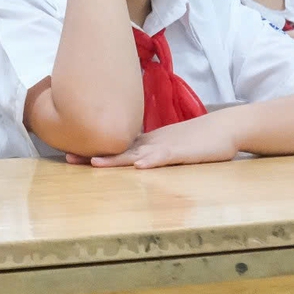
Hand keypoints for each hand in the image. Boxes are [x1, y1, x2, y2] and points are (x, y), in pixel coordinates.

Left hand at [70, 117, 239, 168]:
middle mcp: (152, 143)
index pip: (116, 148)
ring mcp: (167, 147)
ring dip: (116, 159)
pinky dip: (152, 161)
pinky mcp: (184, 153)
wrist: (226, 128)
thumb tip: (134, 161)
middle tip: (68, 158)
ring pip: (137, 153)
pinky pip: (165, 157)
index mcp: (148, 143)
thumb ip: (152, 153)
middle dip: (95, 156)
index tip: (71, 156)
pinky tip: (139, 166)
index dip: (94, 152)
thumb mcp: (170, 147)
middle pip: (119, 150)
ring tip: (95, 163)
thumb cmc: (199, 140)